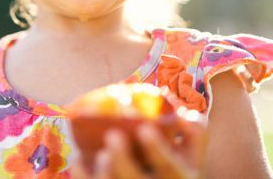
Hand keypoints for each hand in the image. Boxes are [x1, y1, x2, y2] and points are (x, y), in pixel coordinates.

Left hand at [70, 115, 206, 178]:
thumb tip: (174, 102)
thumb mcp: (193, 156)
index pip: (169, 167)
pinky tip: (79, 161)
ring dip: (105, 173)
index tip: (144, 128)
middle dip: (123, 161)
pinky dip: (84, 176)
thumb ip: (193, 129)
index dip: (157, 149)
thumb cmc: (177, 169)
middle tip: (112, 136)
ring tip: (101, 154)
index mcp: (178, 178)